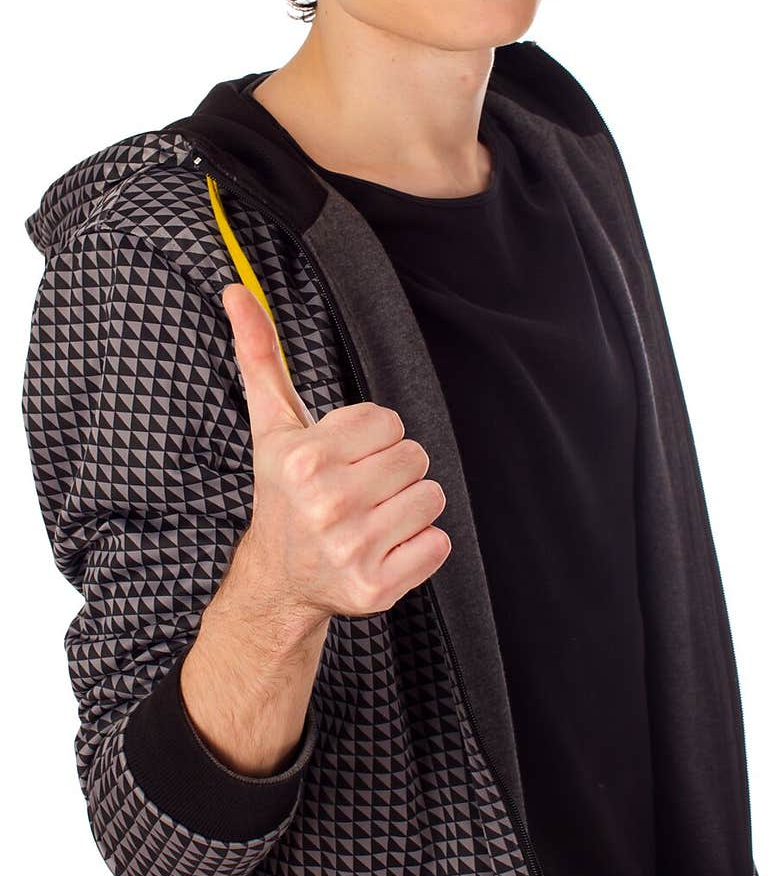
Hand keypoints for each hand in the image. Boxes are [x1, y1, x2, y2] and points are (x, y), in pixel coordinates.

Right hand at [221, 284, 451, 627]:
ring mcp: (351, 549)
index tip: (343, 458)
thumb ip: (261, 353)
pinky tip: (382, 549)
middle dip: (392, 470)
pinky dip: (420, 547)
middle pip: (415, 457)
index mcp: (304, 458)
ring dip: (408, 507)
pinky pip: (439, 544)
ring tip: (370, 519)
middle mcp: (326, 504)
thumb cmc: (285, 490)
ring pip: (431, 497)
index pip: (390, 422)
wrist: (279, 578)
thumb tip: (236, 288)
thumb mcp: (273, 422)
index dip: (372, 438)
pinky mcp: (376, 587)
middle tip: (357, 491)